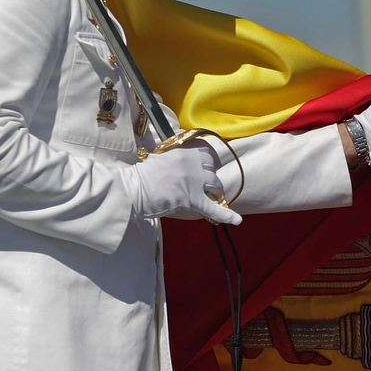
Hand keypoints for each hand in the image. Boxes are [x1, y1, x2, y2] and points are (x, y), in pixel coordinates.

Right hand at [122, 144, 241, 225]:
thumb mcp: (160, 156)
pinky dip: (227, 215)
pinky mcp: (193, 199)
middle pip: (213, 168)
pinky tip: (237, 220)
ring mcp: (194, 181)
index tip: (206, 165)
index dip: (208, 160)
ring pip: (216, 185)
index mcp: (184, 150)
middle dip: (210, 176)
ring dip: (214, 191)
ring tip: (210, 197)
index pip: (207, 151)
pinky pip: (214, 208)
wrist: (133, 190)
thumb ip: (176, 154)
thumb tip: (186, 153)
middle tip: (204, 184)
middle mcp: (193, 163)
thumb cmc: (142, 175)